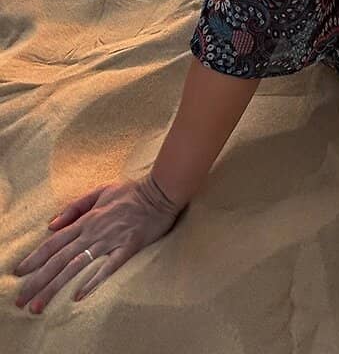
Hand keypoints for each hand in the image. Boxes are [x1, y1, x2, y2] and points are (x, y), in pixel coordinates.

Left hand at [11, 174, 183, 314]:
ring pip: (77, 266)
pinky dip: (92, 281)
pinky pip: (108, 268)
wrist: (161, 191)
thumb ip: (76, 207)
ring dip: (56, 286)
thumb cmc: (131, 191)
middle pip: (59, 259)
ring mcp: (110, 241)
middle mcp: (94, 232)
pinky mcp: (127, 248)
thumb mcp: (100, 190)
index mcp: (86, 219)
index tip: (19, 273)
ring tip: (40, 305)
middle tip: (21, 301)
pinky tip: (79, 296)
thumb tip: (52, 224)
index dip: (35, 258)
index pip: (54, 242)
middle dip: (38, 280)